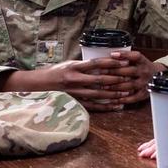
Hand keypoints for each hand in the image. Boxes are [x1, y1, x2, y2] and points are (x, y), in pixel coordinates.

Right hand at [1, 57, 135, 111]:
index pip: (96, 63)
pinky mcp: (75, 102)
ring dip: (113, 93)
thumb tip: (105, 61)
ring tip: (126, 92)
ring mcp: (74, 92)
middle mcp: (74, 79)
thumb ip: (85, 64)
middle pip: (99, 79)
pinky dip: (106, 106)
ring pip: (98, 94)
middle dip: (116, 78)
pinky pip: (93, 106)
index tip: (125, 61)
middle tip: (130, 77)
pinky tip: (117, 105)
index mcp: (74, 67)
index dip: (111, 62)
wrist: (38, 85)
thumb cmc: (56, 71)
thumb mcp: (70, 63)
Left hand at [100, 50, 166, 104]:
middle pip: (130, 71)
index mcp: (143, 61)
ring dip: (116, 86)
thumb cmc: (142, 67)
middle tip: (100, 72)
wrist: (159, 76)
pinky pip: (133, 98)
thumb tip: (110, 55)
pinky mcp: (144, 93)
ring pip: (130, 85)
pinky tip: (113, 99)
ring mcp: (145, 83)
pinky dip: (123, 99)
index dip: (124, 55)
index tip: (112, 54)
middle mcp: (145, 71)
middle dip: (114, 71)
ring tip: (104, 87)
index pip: (135, 56)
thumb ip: (126, 57)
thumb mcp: (137, 60)